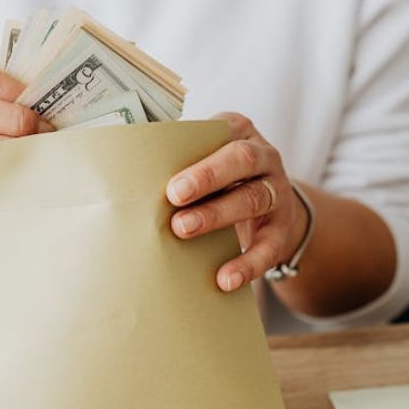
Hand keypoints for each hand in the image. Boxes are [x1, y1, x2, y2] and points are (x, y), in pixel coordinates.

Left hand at [166, 113, 307, 291]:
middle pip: (242, 160)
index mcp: (240, 133)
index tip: (172, 177)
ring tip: (183, 229)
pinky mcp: (281, 230)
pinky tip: (225, 278)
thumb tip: (127, 176)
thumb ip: (177, 161)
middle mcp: (265, 158)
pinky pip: (269, 247)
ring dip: (217, 214)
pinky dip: (247, 264)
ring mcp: (277, 193)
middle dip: (207, 176)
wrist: (268, 212)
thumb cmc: (220, 180)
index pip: (225, 130)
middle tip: (174, 195)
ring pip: (253, 199)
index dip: (200, 152)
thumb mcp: (205, 161)